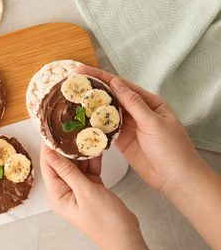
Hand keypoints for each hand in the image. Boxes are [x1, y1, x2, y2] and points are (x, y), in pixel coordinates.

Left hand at [40, 140, 147, 249]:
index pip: (48, 165)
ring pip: (76, 164)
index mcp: (57, 194)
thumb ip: (69, 172)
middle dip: (65, 145)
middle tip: (69, 126)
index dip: (47, 146)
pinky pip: (88, 168)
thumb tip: (52, 155)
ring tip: (83, 132)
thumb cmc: (106, 222)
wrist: (125, 237)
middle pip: (61, 162)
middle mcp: (65, 191)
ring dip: (80, 151)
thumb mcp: (86, 192)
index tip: (48, 129)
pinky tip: (95, 146)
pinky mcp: (90, 187)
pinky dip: (92, 159)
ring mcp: (78, 189)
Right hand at [78, 65, 203, 192]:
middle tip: (74, 85)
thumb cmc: (173, 149)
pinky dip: (95, 126)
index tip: (84, 71)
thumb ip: (133, 103)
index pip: (122, 85)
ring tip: (74, 101)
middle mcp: (138, 112)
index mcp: (149, 102)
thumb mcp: (153, 122)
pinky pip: (106, 130)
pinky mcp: (122, 141)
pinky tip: (83, 121)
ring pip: (107, 113)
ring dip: (92, 108)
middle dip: (93, 90)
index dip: (102, 77)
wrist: (175, 177)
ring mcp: (129, 126)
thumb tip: (116, 84)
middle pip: (112, 97)